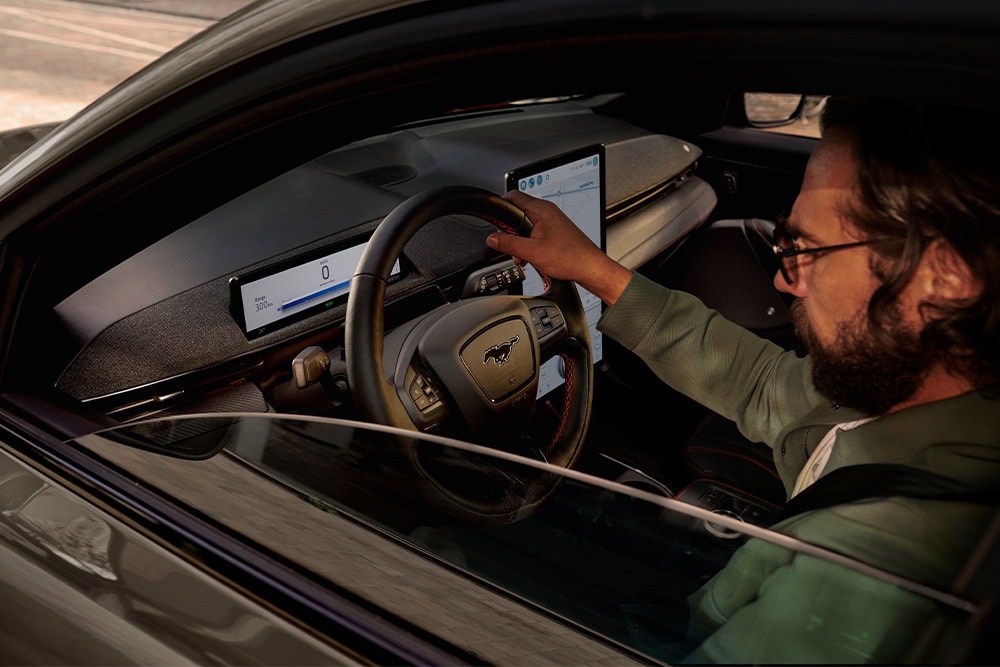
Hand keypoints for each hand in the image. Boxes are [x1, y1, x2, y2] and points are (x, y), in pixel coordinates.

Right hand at [486, 190, 631, 304]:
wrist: (589, 268)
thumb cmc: (570, 257)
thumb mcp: (532, 252)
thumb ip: (509, 244)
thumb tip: (492, 239)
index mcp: (542, 210)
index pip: (513, 196)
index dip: (500, 206)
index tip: (493, 220)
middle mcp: (548, 212)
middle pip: (518, 213)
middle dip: (510, 231)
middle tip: (510, 245)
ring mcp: (552, 221)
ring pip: (526, 226)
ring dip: (520, 241)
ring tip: (523, 256)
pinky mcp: (555, 232)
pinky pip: (535, 233)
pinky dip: (530, 245)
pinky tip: (532, 258)